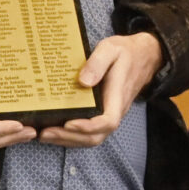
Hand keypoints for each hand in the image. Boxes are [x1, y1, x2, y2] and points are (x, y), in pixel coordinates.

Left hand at [39, 32, 162, 147]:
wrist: (142, 57)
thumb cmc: (125, 52)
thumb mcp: (111, 49)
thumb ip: (97, 63)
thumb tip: (83, 81)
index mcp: (117, 96)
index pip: (107, 121)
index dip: (88, 126)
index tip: (68, 123)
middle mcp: (115, 111)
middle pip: (96, 136)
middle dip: (70, 138)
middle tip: (46, 133)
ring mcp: (109, 115)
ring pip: (92, 138)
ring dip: (68, 140)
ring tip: (45, 135)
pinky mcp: (103, 114)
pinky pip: (90, 132)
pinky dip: (72, 136)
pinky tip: (55, 130)